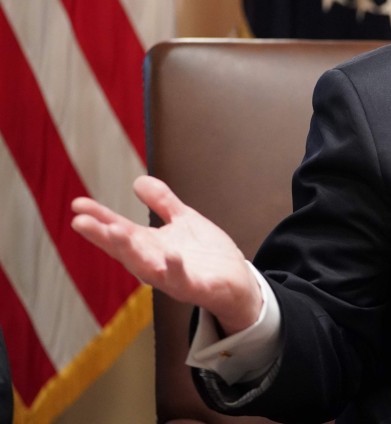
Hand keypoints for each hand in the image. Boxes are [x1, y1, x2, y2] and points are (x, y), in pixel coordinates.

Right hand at [71, 175, 261, 333]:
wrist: (237, 283)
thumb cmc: (206, 255)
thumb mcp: (184, 221)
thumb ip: (162, 203)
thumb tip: (139, 180)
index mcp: (151, 246)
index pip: (119, 231)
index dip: (99, 219)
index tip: (77, 205)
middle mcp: (156, 262)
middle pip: (125, 249)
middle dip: (103, 236)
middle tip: (81, 221)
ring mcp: (174, 276)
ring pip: (146, 267)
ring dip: (130, 250)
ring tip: (116, 231)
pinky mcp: (196, 287)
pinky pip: (183, 279)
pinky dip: (175, 268)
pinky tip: (171, 255)